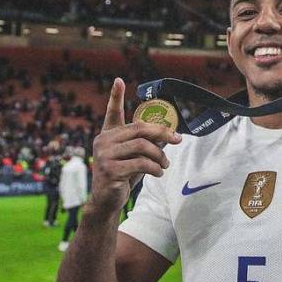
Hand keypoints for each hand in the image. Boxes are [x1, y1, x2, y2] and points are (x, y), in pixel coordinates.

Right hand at [88, 78, 181, 214]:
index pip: (112, 112)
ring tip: (165, 165)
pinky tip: (158, 173)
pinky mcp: (109, 170)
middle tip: (177, 141)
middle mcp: (103, 141)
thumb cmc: (123, 175)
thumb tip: (170, 134)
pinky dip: (155, 168)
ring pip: (143, 146)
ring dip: (160, 156)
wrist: (107, 201)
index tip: (119, 79)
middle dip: (163, 133)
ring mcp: (104, 155)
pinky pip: (141, 163)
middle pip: (140, 129)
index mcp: (108, 135)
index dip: (115, 96)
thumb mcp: (136, 156)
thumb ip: (147, 143)